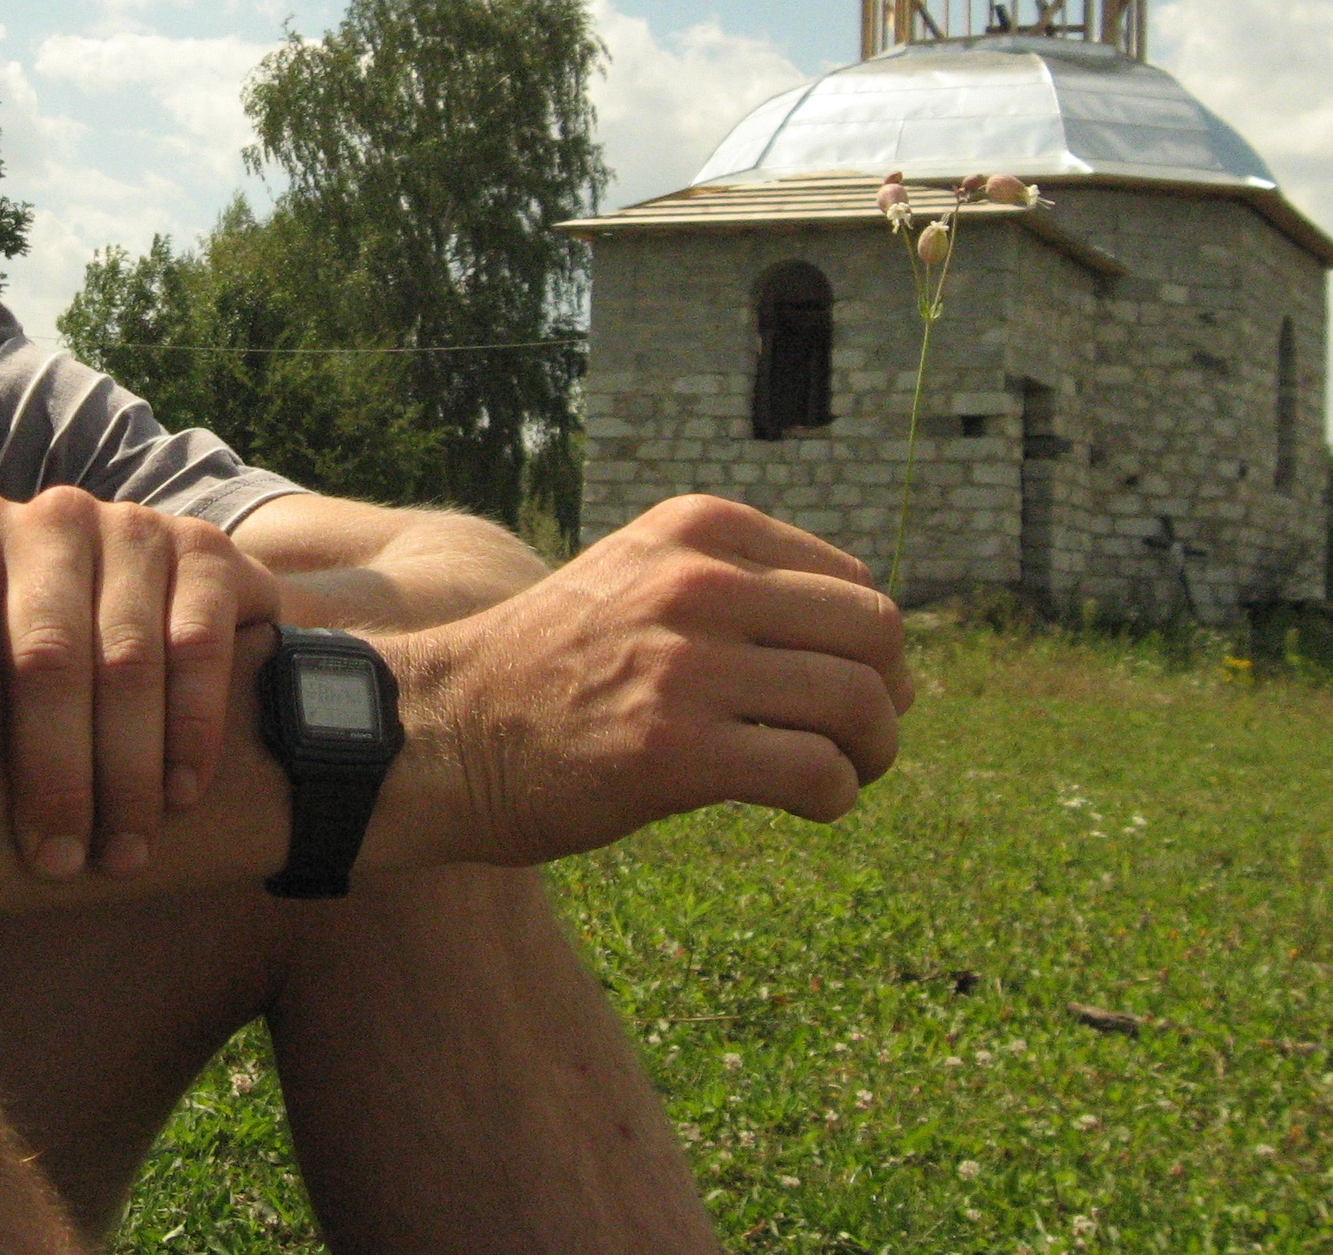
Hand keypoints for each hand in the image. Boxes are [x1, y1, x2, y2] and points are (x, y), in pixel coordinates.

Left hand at [0, 488, 281, 879]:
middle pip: (42, 652)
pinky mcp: (205, 550)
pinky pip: (197, 647)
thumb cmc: (33, 660)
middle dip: (51, 772)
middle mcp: (49, 520)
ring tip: (118, 852)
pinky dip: (189, 731)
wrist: (161, 602)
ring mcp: (132, 528)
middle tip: (54, 860)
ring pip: (125, 661)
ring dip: (124, 773)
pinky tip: (178, 795)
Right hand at [400, 494, 910, 868]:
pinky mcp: (676, 751)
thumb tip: (884, 647)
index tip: (834, 690)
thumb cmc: (556, 667)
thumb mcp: (643, 580)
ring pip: (860, 704)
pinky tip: (806, 803)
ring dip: (872, 755)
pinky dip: (834, 797)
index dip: (867, 648)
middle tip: (859, 740)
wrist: (447, 730)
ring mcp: (686, 665)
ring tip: (840, 773)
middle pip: (875, 634)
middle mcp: (698, 582)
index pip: (853, 582)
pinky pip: (819, 773)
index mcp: (697, 528)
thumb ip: (741, 588)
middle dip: (885, 698)